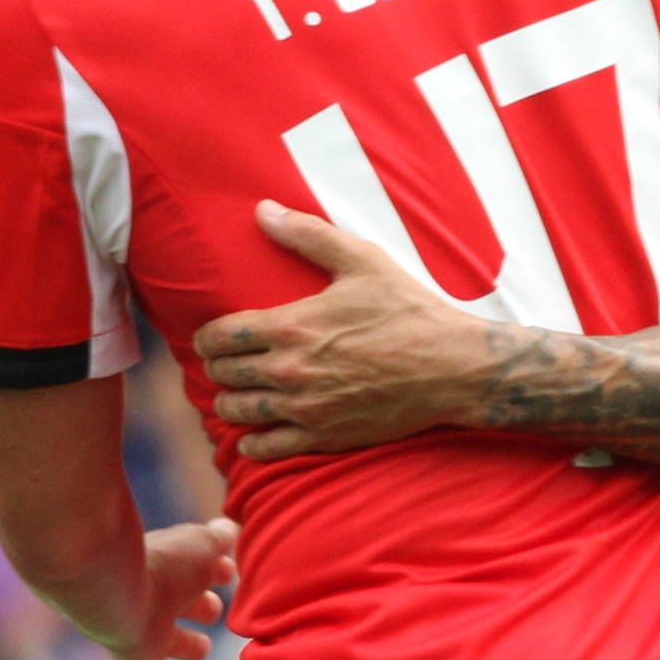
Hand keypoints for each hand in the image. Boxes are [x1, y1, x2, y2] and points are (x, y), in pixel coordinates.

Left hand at [108, 518, 237, 659]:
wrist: (109, 586)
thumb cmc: (161, 562)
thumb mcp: (202, 545)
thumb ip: (217, 539)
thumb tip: (227, 530)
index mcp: (166, 565)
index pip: (191, 567)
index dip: (212, 569)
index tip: (229, 571)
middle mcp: (152, 596)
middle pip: (177, 602)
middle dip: (198, 606)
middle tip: (215, 610)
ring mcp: (143, 631)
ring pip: (168, 639)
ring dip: (187, 644)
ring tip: (203, 649)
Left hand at [194, 207, 495, 460]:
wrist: (453, 368)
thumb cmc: (409, 310)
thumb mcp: (362, 261)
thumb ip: (308, 234)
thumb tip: (263, 210)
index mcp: (292, 326)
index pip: (220, 336)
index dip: (207, 337)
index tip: (212, 336)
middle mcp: (290, 371)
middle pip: (223, 373)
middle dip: (217, 366)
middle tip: (225, 361)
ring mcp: (305, 409)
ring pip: (237, 412)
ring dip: (228, 402)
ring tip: (236, 393)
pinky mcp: (324, 437)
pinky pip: (266, 449)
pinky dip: (251, 441)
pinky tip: (255, 431)